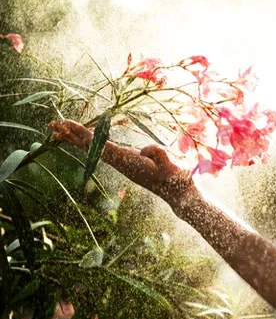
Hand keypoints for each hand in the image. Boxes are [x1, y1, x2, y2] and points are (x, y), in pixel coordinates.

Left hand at [49, 120, 196, 204]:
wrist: (179, 195)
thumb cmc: (176, 180)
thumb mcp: (171, 167)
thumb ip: (160, 156)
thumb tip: (146, 149)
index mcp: (128, 161)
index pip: (100, 146)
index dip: (84, 134)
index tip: (68, 124)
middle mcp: (121, 163)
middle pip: (91, 148)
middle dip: (72, 135)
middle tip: (52, 123)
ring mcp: (123, 164)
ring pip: (94, 150)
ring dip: (76, 139)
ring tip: (59, 130)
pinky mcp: (127, 163)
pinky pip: (103, 151)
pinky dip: (90, 143)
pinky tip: (84, 139)